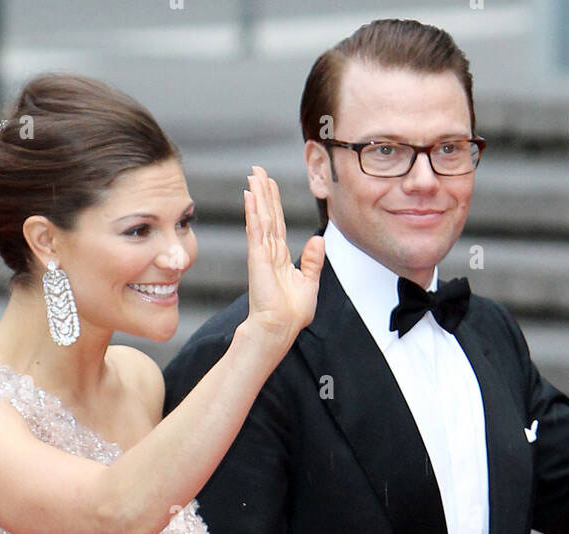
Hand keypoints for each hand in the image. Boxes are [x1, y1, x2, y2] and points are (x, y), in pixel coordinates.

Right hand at [243, 165, 323, 346]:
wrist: (279, 328)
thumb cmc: (292, 313)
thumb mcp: (309, 283)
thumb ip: (313, 261)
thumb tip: (318, 239)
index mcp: (281, 258)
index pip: (277, 223)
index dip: (273, 202)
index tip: (269, 184)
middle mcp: (269, 252)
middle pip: (266, 214)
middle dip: (263, 191)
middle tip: (257, 170)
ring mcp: (262, 253)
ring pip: (260, 217)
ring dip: (257, 195)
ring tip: (253, 175)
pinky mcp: (257, 258)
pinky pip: (256, 229)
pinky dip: (252, 212)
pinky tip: (249, 195)